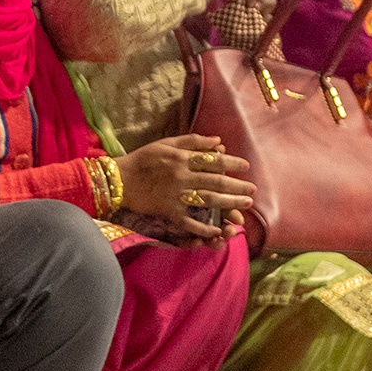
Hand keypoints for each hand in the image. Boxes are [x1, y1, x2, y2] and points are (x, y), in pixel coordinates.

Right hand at [112, 135, 255, 239]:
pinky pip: (190, 222)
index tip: (245, 167)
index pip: (213, 160)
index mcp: (181, 158)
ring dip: (229, 203)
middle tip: (252, 190)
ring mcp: (176, 195)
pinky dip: (205, 227)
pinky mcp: (169, 211)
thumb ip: (193, 141)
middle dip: (237, 186)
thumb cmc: (143, 159)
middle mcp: (181, 176)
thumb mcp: (166, 143)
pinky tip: (218, 229)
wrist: (119, 180)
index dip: (232, 163)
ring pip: (208, 200)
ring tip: (245, 205)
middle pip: (216, 181)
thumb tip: (218, 141)